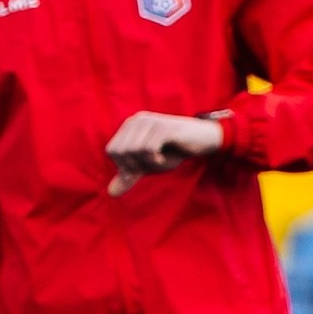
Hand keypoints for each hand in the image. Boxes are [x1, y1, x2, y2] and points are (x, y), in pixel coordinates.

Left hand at [106, 110, 224, 193]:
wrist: (202, 141)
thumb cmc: (173, 152)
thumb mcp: (148, 166)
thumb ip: (129, 177)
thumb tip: (110, 193)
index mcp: (129, 126)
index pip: (111, 151)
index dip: (124, 165)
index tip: (142, 165)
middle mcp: (137, 120)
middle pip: (120, 152)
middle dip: (135, 165)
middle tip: (152, 164)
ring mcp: (149, 121)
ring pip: (133, 151)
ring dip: (147, 164)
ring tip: (160, 160)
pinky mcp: (163, 127)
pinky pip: (148, 150)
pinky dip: (156, 161)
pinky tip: (165, 158)